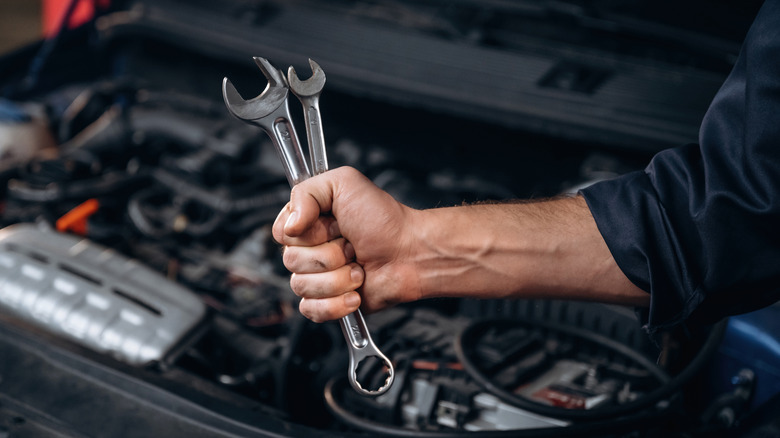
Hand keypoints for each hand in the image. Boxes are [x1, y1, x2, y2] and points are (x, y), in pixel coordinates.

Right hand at [272, 166, 421, 321]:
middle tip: (353, 246)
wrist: (411, 253)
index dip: (307, 232)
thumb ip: (306, 192)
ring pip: (302, 287)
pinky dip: (336, 304)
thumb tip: (289, 225)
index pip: (282, 233)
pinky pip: (311, 310)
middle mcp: (309, 249)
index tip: (333, 224)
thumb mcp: (344, 183)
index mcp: (308, 221)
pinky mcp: (329, 302)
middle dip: (329, 255)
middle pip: (291, 261)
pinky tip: (355, 293)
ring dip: (338, 279)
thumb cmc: (384, 218)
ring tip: (359, 268)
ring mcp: (318, 277)